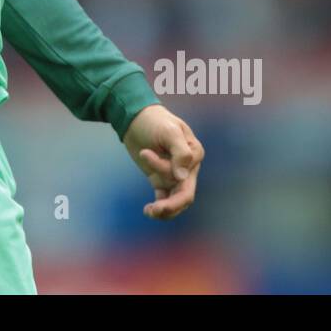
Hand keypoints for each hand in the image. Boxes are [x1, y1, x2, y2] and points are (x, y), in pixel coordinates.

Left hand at [122, 104, 203, 220]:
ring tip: (149, 211)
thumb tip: (182, 177)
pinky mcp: (160, 179)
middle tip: (155, 209)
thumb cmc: (155, 121)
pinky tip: (148, 211)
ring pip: (175, 200)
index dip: (164, 169)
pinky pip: (165, 199)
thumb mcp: (169, 131)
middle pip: (185, 194)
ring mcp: (174, 175)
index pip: (185, 172)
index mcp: (194, 154)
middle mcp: (188, 167)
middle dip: (172, 205)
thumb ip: (180, 152)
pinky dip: (159, 207)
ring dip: (164, 209)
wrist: (135, 118)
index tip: (144, 152)